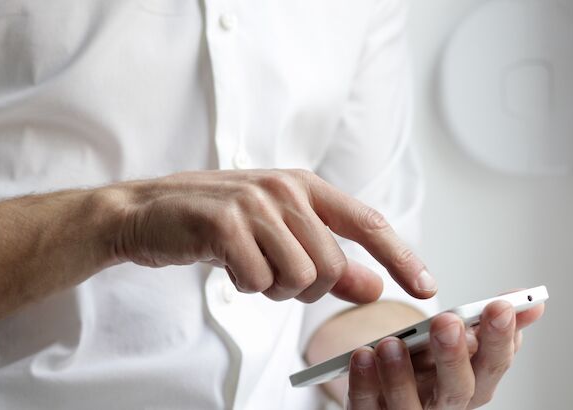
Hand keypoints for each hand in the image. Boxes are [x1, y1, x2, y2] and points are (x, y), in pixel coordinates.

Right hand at [106, 169, 436, 302]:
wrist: (147, 212)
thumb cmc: (214, 222)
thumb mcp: (277, 235)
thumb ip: (328, 259)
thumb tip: (374, 286)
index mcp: (303, 185)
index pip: (367, 223)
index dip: (401, 257)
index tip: (426, 288)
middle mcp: (284, 188)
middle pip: (331, 266)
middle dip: (306, 288)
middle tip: (272, 275)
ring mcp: (254, 203)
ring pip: (299, 278)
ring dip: (273, 288)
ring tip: (248, 266)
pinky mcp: (224, 223)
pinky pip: (258, 281)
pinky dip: (244, 286)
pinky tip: (226, 265)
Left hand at [345, 298, 544, 408]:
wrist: (385, 387)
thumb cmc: (426, 364)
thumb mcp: (457, 341)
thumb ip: (488, 323)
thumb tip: (533, 301)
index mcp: (472, 384)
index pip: (493, 366)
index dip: (500, 339)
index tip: (500, 306)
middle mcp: (444, 405)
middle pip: (457, 390)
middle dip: (453, 356)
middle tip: (447, 322)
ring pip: (408, 406)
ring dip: (400, 374)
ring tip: (391, 343)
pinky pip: (367, 406)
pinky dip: (364, 383)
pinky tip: (362, 356)